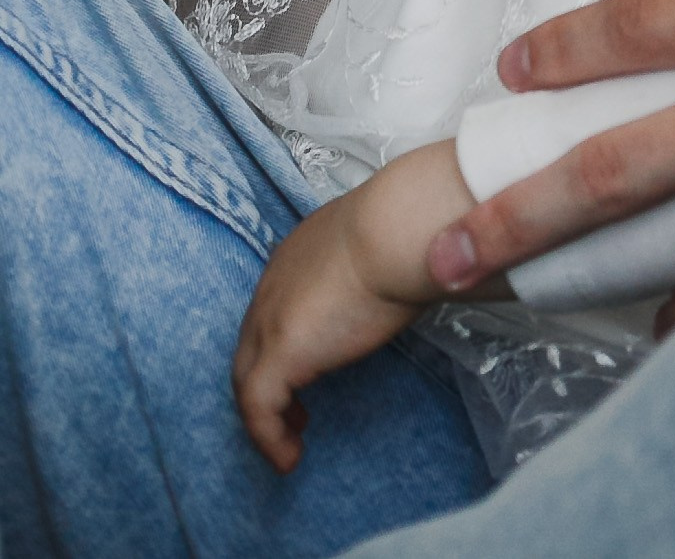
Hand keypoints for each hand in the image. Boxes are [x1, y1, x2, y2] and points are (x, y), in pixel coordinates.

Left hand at [234, 144, 477, 471]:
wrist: (398, 230)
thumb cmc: (408, 228)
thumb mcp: (384, 245)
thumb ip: (381, 266)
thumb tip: (415, 277)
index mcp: (297, 256)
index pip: (275, 306)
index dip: (285, 340)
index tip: (307, 366)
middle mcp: (273, 286)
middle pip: (252, 345)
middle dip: (268, 381)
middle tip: (293, 412)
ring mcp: (269, 321)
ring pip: (247, 380)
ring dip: (266, 416)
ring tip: (291, 442)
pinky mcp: (277, 355)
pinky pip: (258, 411)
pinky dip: (269, 438)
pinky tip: (289, 458)